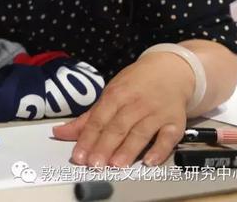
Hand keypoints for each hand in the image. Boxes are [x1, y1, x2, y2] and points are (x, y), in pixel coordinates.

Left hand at [52, 52, 193, 166]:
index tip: (79, 156)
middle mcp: (136, 104)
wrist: (171, 70)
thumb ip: (87, 118)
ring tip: (115, 165)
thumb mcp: (110, 93)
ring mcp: (157, 113)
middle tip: (94, 164)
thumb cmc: (136, 84)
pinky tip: (150, 161)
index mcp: (116, 95)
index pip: (98, 119)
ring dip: (128, 150)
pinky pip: (168, 138)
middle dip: (104, 146)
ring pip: (141, 133)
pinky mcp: (175, 122)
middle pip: (118, 127)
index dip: (87, 138)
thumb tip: (60, 132)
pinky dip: (160, 150)